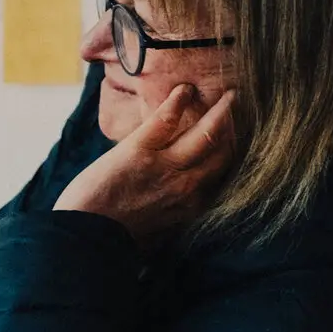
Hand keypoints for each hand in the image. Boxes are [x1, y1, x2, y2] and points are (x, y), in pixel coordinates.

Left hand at [53, 83, 237, 246]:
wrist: (84, 241)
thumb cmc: (117, 242)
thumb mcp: (157, 235)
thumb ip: (173, 217)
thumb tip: (178, 213)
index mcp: (192, 207)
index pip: (224, 176)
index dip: (237, 155)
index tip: (245, 140)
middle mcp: (188, 187)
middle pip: (225, 153)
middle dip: (239, 130)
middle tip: (247, 111)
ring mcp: (165, 167)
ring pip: (206, 135)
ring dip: (222, 112)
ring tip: (233, 94)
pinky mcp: (138, 151)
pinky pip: (165, 121)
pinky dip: (177, 103)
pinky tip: (185, 89)